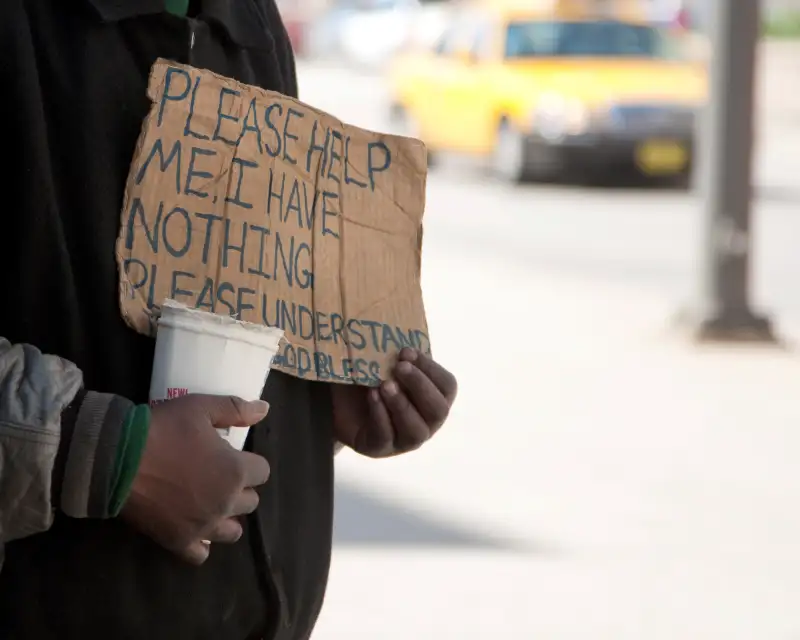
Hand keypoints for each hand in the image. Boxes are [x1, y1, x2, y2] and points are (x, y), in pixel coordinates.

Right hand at [121, 394, 269, 564]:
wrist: (116, 458)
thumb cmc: (163, 429)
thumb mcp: (201, 407)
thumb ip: (236, 409)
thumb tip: (265, 409)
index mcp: (236, 471)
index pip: (262, 472)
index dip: (249, 462)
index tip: (232, 456)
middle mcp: (226, 503)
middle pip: (250, 502)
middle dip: (240, 488)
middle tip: (218, 476)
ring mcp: (203, 526)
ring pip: (233, 532)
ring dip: (227, 517)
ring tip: (210, 503)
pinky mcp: (179, 541)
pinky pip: (201, 554)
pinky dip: (202, 544)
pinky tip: (195, 529)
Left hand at [332, 348, 456, 457]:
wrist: (335, 401)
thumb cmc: (367, 378)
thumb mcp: (383, 362)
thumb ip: (396, 353)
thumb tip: (398, 329)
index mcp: (433, 398)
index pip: (447, 387)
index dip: (431, 369)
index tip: (407, 351)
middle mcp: (426, 422)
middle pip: (438, 410)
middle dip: (420, 386)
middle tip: (400, 366)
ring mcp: (404, 440)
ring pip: (416, 430)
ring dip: (402, 404)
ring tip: (385, 384)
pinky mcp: (379, 448)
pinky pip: (386, 436)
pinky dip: (380, 414)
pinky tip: (372, 396)